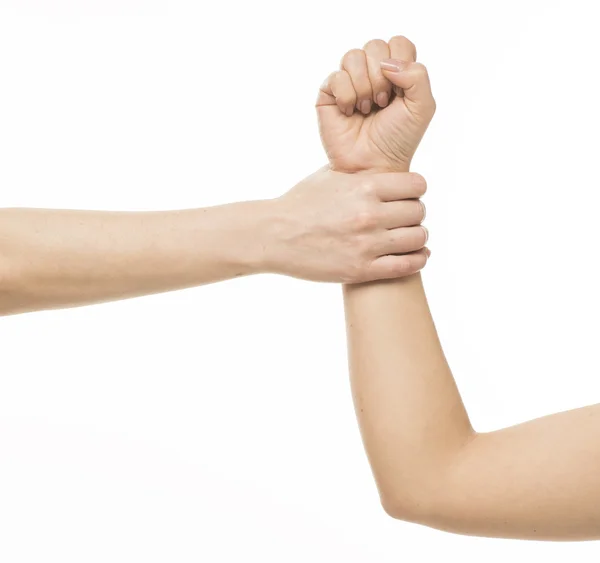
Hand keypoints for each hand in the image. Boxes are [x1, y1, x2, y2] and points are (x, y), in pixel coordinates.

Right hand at [263, 166, 427, 282]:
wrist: (274, 236)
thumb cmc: (300, 203)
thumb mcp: (330, 177)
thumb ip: (361, 173)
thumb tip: (385, 166)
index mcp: (364, 186)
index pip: (416, 185)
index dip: (415, 190)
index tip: (407, 196)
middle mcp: (369, 214)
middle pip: (419, 211)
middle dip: (414, 214)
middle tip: (404, 218)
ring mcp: (366, 243)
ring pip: (418, 238)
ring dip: (417, 237)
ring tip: (407, 237)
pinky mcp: (361, 269)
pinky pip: (407, 266)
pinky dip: (418, 260)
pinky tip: (417, 255)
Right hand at [317, 36, 435, 172]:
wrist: (372, 165)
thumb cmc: (397, 140)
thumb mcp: (422, 108)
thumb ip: (418, 77)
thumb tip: (388, 63)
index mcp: (397, 73)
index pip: (398, 43)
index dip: (400, 64)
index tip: (400, 93)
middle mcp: (371, 73)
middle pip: (375, 45)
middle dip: (381, 77)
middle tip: (382, 103)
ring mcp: (349, 82)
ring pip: (353, 56)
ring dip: (363, 86)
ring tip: (366, 109)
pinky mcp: (329, 93)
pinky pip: (336, 76)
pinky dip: (347, 96)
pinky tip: (349, 113)